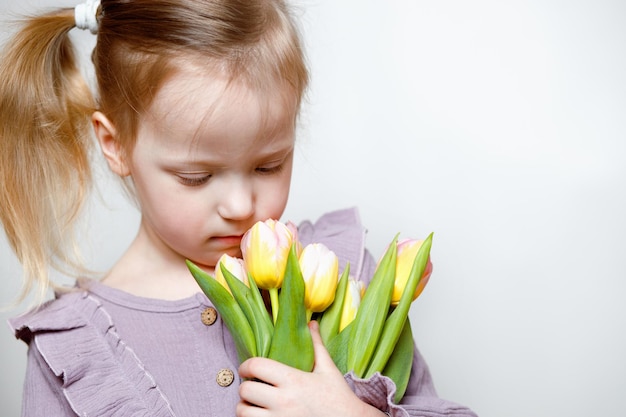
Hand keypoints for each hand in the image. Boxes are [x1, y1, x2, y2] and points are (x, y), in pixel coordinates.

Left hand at [236, 321, 386, 416]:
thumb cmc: (338, 397)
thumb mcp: (328, 369)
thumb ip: (316, 345)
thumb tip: (310, 323)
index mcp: (292, 379)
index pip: (256, 366)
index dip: (246, 366)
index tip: (247, 369)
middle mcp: (283, 400)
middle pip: (245, 390)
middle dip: (246, 387)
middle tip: (253, 387)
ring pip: (243, 412)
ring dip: (245, 407)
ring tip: (254, 404)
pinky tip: (263, 415)